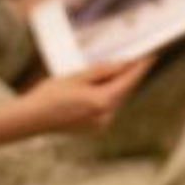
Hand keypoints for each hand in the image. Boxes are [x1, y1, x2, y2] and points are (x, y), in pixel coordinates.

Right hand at [19, 57, 153, 132]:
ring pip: (116, 100)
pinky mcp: (95, 128)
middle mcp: (105, 116)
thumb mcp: (77, 77)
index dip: (140, 68)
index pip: (128, 82)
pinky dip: (109, 95)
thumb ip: (102, 71)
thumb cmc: (50, 95)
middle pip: (124, 92)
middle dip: (130, 75)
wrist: (33, 118)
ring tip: (120, 68)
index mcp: (102, 102)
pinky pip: (107, 107)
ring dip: (118, 85)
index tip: (151, 56)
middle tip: (139, 57)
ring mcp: (101, 124)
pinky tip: (104, 85)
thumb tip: (123, 65)